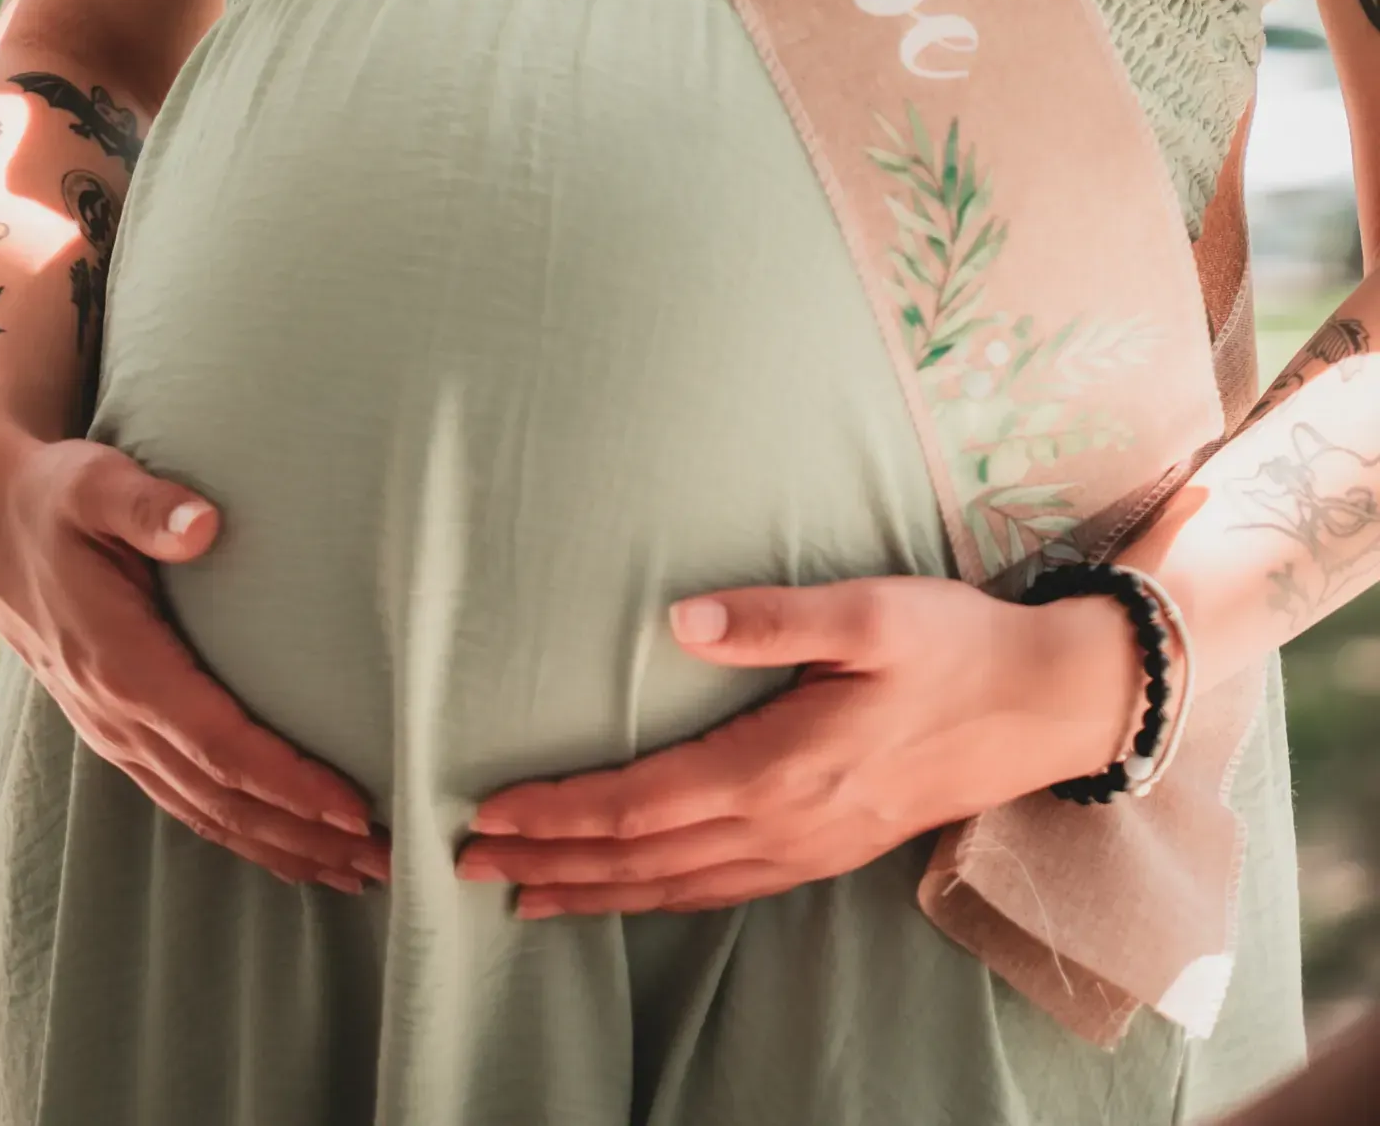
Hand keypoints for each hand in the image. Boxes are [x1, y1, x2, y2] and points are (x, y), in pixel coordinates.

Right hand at [0, 416, 389, 891]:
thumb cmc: (53, 497)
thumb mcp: (92, 483)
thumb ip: (147, 505)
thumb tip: (206, 523)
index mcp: (119, 664)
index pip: (217, 744)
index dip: (286, 782)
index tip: (353, 805)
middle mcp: (114, 715)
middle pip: (222, 800)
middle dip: (306, 836)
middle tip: (389, 857)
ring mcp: (112, 732)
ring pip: (204, 813)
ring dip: (283, 849)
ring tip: (360, 872)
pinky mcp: (117, 732)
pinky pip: (184, 801)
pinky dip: (241, 835)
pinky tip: (291, 853)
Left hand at [456, 574, 1137, 915]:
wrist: (1042, 705)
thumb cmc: (952, 646)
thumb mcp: (870, 610)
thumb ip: (773, 616)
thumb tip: (676, 618)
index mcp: (783, 767)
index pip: (643, 804)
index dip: (560, 813)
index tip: (489, 811)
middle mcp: (786, 826)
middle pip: (644, 859)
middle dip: (551, 863)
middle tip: (466, 864)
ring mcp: (808, 849)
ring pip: (677, 887)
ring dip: (596, 893)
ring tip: (524, 898)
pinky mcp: (827, 849)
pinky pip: (721, 891)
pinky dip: (660, 898)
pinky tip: (634, 895)